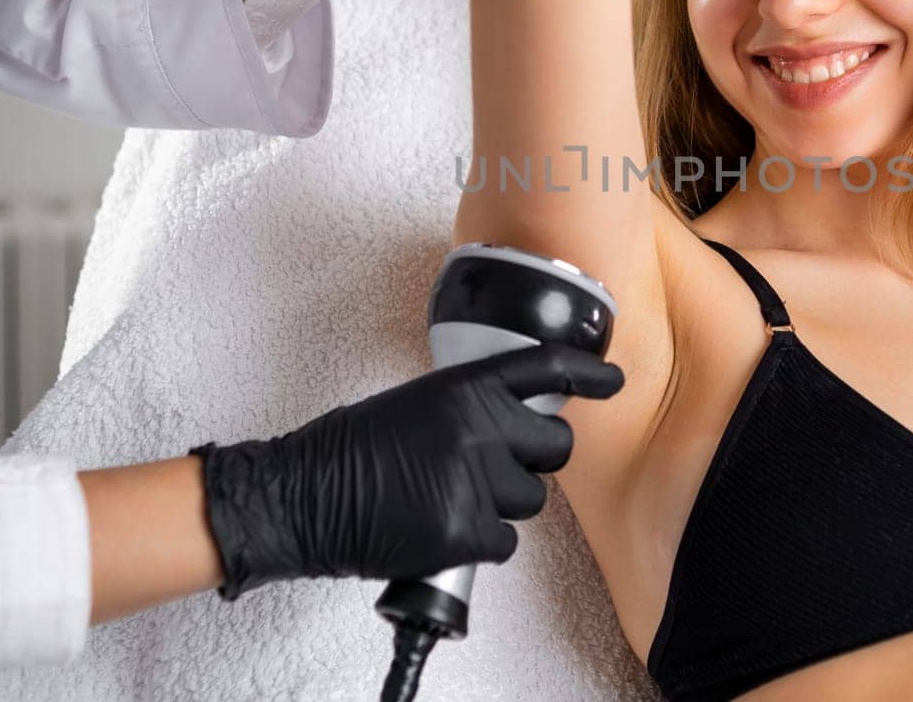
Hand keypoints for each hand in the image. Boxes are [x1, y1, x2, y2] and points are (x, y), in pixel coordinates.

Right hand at [191, 342, 623, 598]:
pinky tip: (438, 526)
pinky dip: (477, 542)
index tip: (613, 380)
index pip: (544, 369)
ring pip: (531, 500)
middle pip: (554, 447)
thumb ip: (470, 410)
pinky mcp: (465, 529)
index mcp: (464, 387)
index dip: (587, 374)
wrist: (300, 496)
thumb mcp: (416, 405)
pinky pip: (504, 542)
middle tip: (496, 470)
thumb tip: (511, 430)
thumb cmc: (348, 450)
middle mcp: (478, 426)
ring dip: (501, 505)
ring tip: (447, 498)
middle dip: (534, 461)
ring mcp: (474, 479)